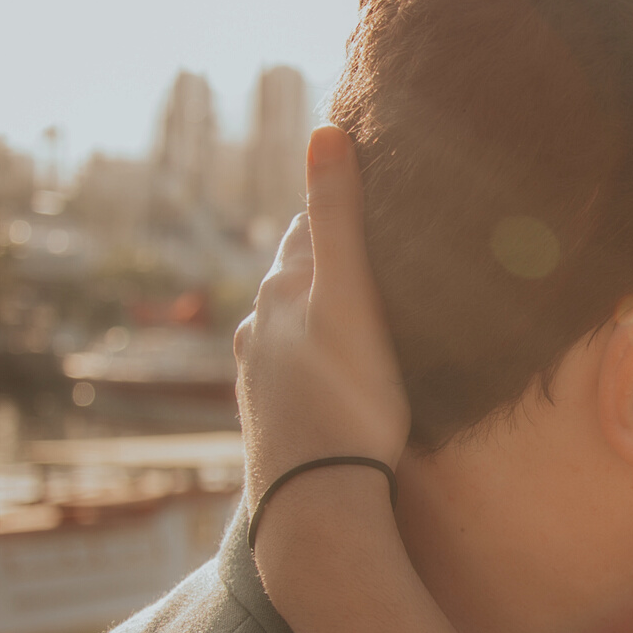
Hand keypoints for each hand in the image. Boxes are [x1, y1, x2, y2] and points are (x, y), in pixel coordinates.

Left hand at [236, 127, 411, 508]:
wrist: (315, 501)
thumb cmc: (348, 398)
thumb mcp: (351, 298)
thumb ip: (338, 217)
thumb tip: (324, 130)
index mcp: (281, 292)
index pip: (307, 227)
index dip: (336, 204)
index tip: (367, 186)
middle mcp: (257, 329)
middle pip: (295, 277)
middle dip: (327, 259)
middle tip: (374, 248)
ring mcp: (257, 376)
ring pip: (289, 326)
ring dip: (319, 313)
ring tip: (361, 313)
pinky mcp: (268, 419)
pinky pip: (293, 371)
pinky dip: (314, 359)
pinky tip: (337, 375)